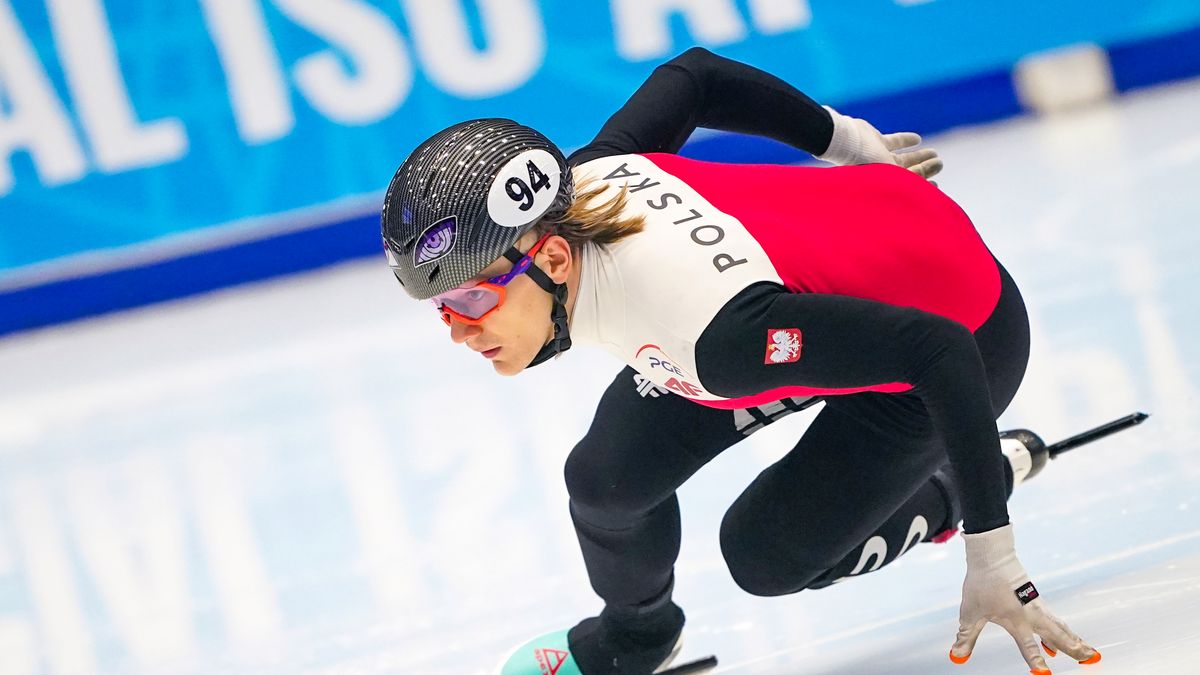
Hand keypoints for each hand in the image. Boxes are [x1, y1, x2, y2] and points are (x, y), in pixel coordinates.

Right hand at [817, 106, 942, 179]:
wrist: (845, 141)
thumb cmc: (866, 161)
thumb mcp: (891, 174)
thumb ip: (910, 181)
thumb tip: (932, 191)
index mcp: (886, 184)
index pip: (909, 187)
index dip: (924, 187)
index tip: (936, 185)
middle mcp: (882, 172)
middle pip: (908, 172)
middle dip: (925, 169)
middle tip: (939, 164)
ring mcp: (879, 156)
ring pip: (903, 157)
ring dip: (919, 155)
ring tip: (934, 152)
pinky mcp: (876, 141)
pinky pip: (894, 141)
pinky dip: (906, 141)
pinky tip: (917, 139)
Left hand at [951, 524, 1100, 673]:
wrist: (992, 557)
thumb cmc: (981, 584)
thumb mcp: (970, 614)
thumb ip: (966, 638)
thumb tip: (956, 656)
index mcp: (1016, 620)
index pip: (1028, 647)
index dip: (1036, 662)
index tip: (1044, 674)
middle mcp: (1031, 615)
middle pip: (1058, 636)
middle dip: (1075, 649)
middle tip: (1092, 659)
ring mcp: (1036, 607)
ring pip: (1060, 628)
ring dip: (1075, 640)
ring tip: (1089, 653)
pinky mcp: (1036, 600)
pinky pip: (1053, 620)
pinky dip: (1062, 632)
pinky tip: (1057, 644)